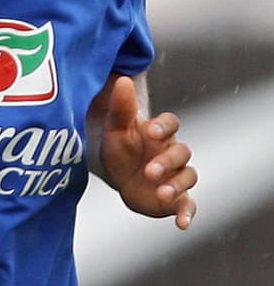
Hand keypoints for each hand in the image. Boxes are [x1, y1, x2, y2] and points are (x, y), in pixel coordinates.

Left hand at [94, 75, 197, 228]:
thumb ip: (121, 106)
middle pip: (181, 152)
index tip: (152, 131)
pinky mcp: (175, 198)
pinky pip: (189, 205)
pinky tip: (182, 224)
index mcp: (159, 133)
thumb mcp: (115, 127)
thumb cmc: (118, 146)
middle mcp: (172, 153)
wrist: (115, 174)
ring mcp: (175, 175)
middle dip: (167, 162)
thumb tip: (121, 80)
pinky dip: (188, 213)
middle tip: (148, 170)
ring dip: (176, 185)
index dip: (164, 127)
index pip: (171, 124)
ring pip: (188, 176)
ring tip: (160, 192)